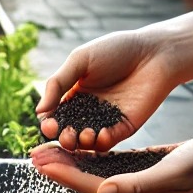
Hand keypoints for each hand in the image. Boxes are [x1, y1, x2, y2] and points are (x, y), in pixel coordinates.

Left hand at [29, 133, 192, 192]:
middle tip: (32, 155)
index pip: (94, 187)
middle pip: (91, 182)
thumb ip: (137, 183)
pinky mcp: (148, 171)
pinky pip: (115, 167)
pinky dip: (95, 157)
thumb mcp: (173, 170)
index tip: (39, 163)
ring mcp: (144, 185)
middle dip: (62, 169)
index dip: (65, 175)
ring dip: (74, 162)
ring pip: (100, 174)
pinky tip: (80, 147)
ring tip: (48, 151)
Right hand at [36, 29, 180, 150]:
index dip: (50, 123)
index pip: (55, 115)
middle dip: (63, 137)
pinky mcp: (124, 126)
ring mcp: (106, 120)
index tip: (49, 125)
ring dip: (81, 143)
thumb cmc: (116, 50)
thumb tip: (39, 112)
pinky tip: (101, 135)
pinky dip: (102, 142)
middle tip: (65, 136)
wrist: (154, 52)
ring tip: (83, 136)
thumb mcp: (80, 60)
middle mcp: (87, 110)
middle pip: (68, 132)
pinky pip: (109, 141)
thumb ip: (57, 84)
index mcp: (73, 94)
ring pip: (86, 141)